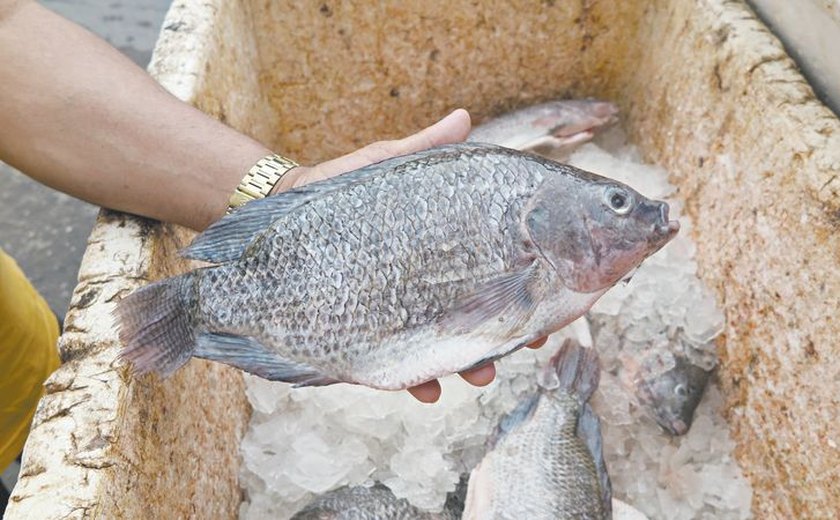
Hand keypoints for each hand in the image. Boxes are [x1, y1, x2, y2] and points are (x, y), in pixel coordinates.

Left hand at [270, 109, 544, 401]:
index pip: (500, 274)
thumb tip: (463, 117)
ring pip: (445, 350)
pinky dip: (414, 382)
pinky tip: (426, 390)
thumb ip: (425, 148)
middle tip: (529, 341)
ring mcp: (400, 316)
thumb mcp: (387, 165)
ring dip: (467, 366)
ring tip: (478, 374)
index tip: (555, 299)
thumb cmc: (344, 188)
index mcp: (445, 253)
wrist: (284, 217)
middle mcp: (430, 289)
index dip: (530, 289)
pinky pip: (396, 367)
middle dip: (509, 334)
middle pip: (482, 317)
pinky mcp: (367, 337)